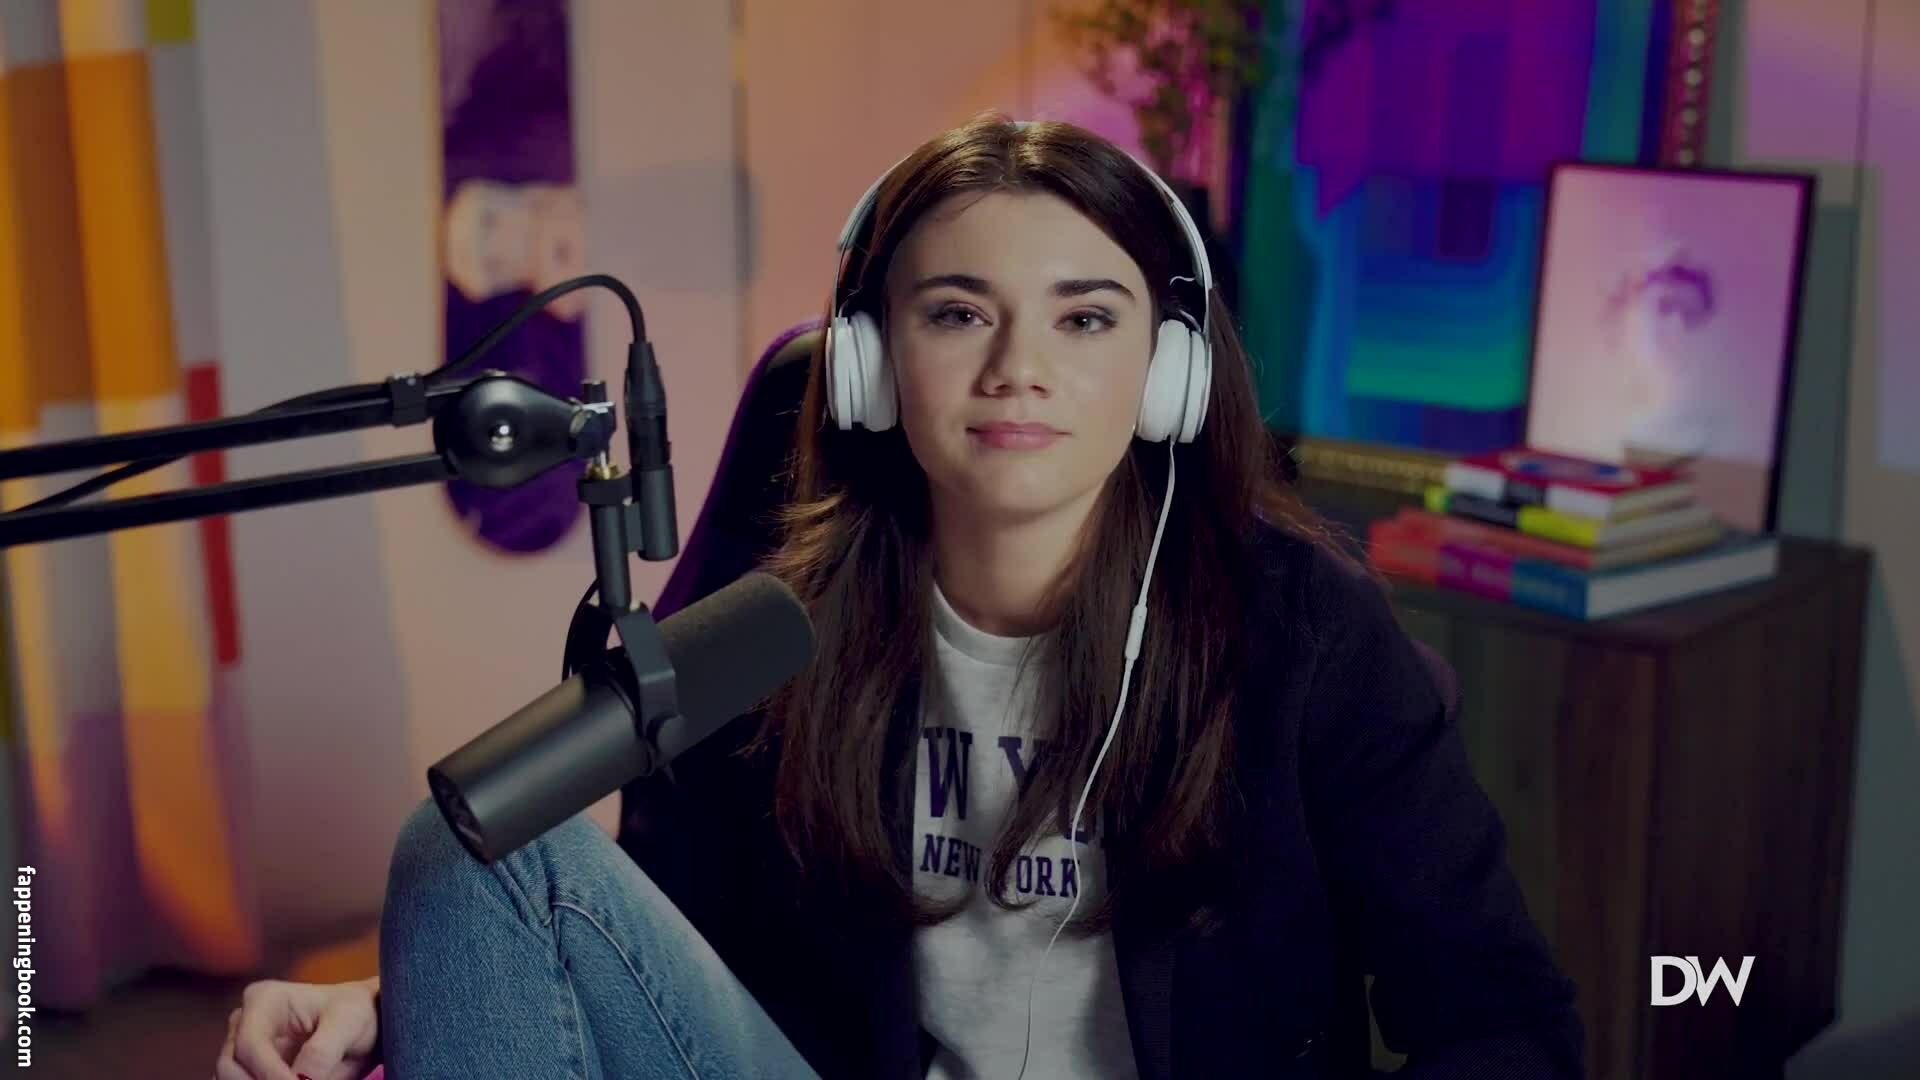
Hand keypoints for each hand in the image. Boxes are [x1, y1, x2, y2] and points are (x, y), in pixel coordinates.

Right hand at [213, 977, 380, 1079]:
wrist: (368, 1027)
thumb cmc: (359, 1014)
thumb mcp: (350, 1024)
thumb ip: (322, 1052)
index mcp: (264, 1000)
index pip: (249, 1045)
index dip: (269, 1075)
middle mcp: (245, 1023)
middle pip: (229, 1067)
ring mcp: (243, 1049)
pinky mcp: (250, 1071)